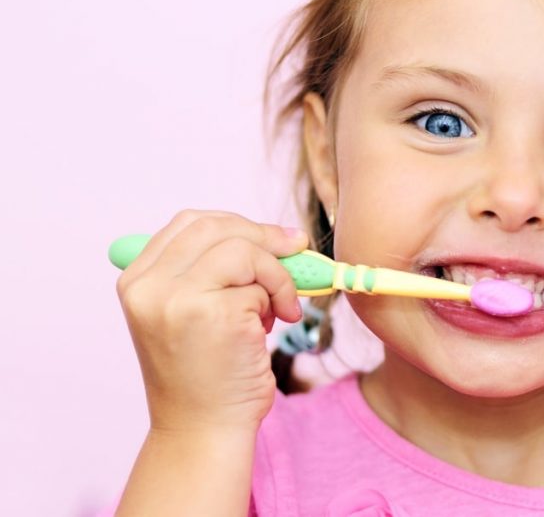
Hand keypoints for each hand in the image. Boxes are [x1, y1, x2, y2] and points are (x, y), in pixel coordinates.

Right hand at [115, 209, 307, 434]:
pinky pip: (261, 285)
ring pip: (244, 250)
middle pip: (216, 226)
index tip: (275, 238)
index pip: (190, 223)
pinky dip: (279, 301)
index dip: (238, 225)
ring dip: (275, 275)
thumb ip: (210, 271)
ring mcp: (179, 299)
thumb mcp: (189, 313)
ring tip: (277, 309)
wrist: (203, 429)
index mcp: (137, 281)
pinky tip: (268, 331)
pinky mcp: (215, 315)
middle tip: (297, 251)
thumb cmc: (206, 373)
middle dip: (264, 237)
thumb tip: (277, 235)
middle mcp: (149, 287)